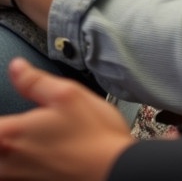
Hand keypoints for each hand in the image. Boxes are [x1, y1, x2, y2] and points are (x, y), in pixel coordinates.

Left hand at [0, 58, 135, 180]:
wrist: (114, 171)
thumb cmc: (94, 136)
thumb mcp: (68, 94)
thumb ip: (35, 81)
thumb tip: (16, 68)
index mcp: (11, 133)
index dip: (2, 114)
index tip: (14, 111)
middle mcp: (7, 160)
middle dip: (3, 131)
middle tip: (18, 123)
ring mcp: (18, 177)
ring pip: (0, 161)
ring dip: (6, 148)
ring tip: (21, 136)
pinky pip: (11, 175)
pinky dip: (13, 164)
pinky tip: (31, 153)